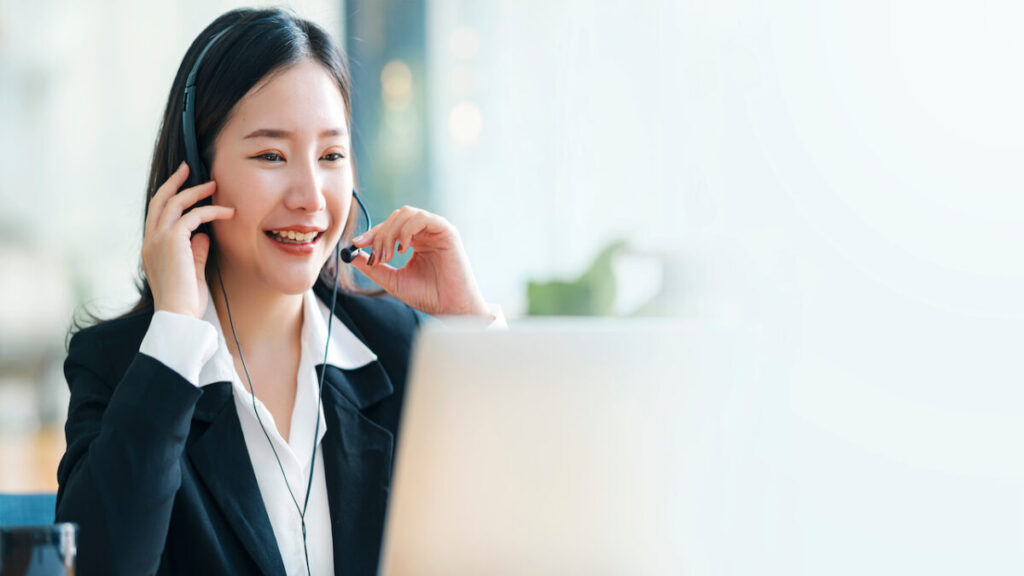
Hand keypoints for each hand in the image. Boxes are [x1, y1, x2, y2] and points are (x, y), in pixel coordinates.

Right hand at [142, 162, 235, 317]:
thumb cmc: (186, 301)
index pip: (157, 214)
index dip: (169, 196)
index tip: (182, 184)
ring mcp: (158, 239)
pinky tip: (227, 213)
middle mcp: (150, 240)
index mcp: (151, 248)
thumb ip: (196, 252)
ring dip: (196, 192)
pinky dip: (211, 211)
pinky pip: (192, 216)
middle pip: (160, 201)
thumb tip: (203, 236)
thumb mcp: (192, 272)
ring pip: (174, 203)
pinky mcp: (172, 241)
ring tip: (214, 186)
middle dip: (174, 182)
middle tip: (188, 168)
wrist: (178, 315)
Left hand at [349, 205, 491, 318]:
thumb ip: (373, 267)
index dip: (372, 233)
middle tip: (376, 256)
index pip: (390, 227)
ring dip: (391, 232)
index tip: (357, 243)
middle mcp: (426, 232)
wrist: (450, 308)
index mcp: (416, 241)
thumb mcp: (393, 280)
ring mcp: (437, 230)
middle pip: (396, 217)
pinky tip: (403, 249)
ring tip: (389, 255)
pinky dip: (406, 231)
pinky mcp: (447, 232)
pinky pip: (421, 218)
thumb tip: (350, 254)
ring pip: (406, 214)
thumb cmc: (428, 296)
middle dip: (380, 234)